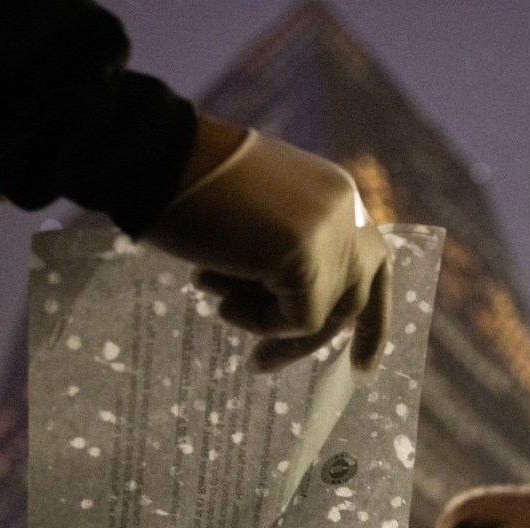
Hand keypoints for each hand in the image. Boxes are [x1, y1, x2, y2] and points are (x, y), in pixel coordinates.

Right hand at [144, 117, 391, 371]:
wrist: (154, 156)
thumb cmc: (189, 187)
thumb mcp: (258, 222)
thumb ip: (291, 254)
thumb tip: (297, 312)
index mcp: (337, 197)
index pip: (374, 267)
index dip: (372, 322)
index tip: (363, 368)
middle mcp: (347, 213)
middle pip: (355, 299)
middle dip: (311, 340)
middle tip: (261, 363)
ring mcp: (332, 234)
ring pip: (325, 315)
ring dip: (269, 326)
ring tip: (220, 304)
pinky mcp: (307, 258)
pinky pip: (298, 319)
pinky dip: (258, 320)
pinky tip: (217, 288)